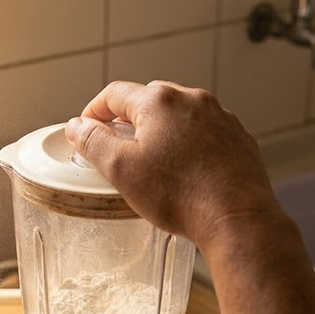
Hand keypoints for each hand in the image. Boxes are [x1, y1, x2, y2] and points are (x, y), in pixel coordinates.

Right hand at [64, 81, 282, 245]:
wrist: (237, 219)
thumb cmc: (181, 196)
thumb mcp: (122, 170)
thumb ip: (93, 143)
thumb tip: (77, 126)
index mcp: (159, 101)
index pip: (114, 94)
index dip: (94, 112)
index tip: (86, 130)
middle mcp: (193, 100)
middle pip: (148, 102)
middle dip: (128, 122)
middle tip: (116, 148)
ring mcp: (220, 118)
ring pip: (179, 117)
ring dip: (160, 132)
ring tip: (152, 163)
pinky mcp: (238, 138)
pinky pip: (204, 134)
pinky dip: (188, 145)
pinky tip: (184, 172)